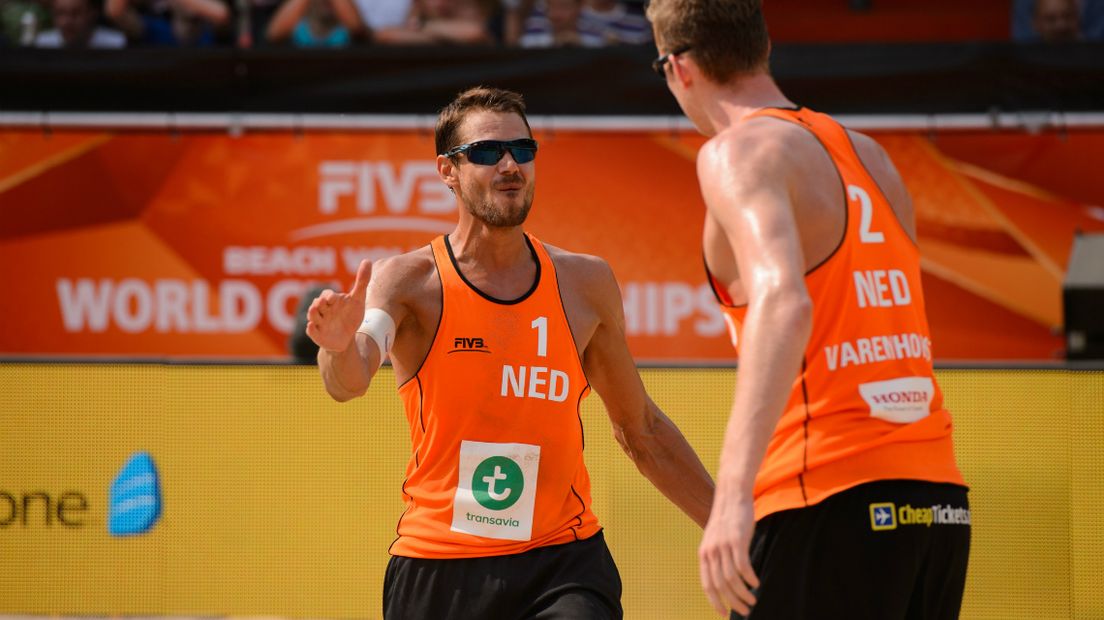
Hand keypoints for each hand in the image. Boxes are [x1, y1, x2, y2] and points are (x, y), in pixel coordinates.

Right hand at [305, 259, 371, 353]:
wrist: (347, 338)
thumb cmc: (350, 316)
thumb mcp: (358, 299)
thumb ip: (362, 281)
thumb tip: (367, 260)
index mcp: (331, 301)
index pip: (327, 295)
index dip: (329, 296)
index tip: (334, 298)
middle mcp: (322, 310)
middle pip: (316, 304)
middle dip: (318, 303)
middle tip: (322, 303)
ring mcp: (318, 322)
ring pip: (312, 316)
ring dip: (312, 313)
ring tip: (314, 310)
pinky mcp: (317, 335)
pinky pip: (311, 331)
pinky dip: (311, 329)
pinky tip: (312, 326)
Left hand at [699, 494, 759, 616]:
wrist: (731, 495)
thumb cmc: (727, 520)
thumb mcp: (715, 539)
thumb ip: (716, 557)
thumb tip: (723, 578)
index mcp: (704, 554)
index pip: (707, 585)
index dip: (715, 602)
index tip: (725, 614)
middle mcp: (711, 552)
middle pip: (721, 586)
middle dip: (733, 602)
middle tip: (745, 610)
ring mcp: (723, 546)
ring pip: (732, 579)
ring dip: (744, 594)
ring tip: (753, 600)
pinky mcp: (737, 540)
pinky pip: (743, 566)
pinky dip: (750, 578)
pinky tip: (757, 583)